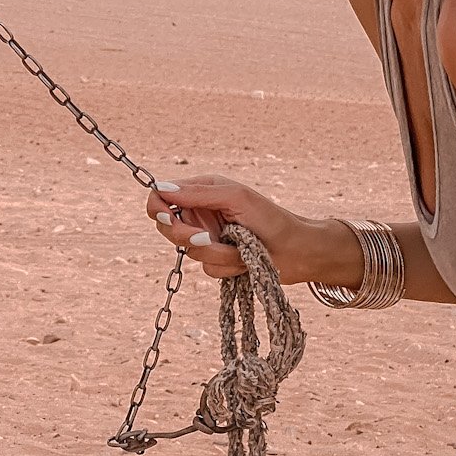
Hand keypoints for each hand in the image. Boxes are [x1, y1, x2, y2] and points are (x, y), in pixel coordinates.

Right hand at [144, 174, 334, 282]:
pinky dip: (226, 266)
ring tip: (241, 246)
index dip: (158, 208)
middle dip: (188, 236)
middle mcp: (200, 214)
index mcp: (201, 192)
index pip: (161, 196)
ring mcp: (207, 238)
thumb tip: (161, 187)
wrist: (297, 251)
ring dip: (217, 252)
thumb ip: (198, 194)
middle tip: (207, 237)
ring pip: (189, 252)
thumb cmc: (271, 218)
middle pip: (168, 227)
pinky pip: (206, 269)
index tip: (168, 217)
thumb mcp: (234, 198)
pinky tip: (244, 259)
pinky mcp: (217, 260)